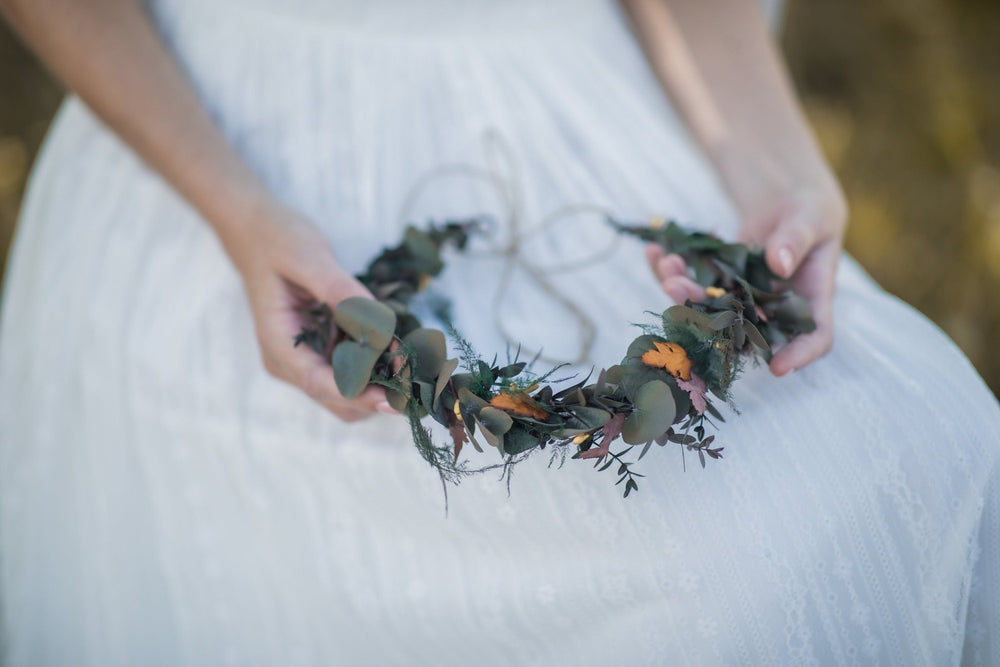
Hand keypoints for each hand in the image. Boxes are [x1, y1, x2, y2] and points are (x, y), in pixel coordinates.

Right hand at [222, 198, 396, 420]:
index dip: (357, 394)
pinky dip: (378, 371)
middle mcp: (290, 362)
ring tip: (415, 365)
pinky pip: (353, 374)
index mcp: (279, 343)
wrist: (259, 233)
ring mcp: (306, 359)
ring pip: (348, 395)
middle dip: (376, 395)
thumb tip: (376, 321)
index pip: (318, 383)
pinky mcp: (323, 351)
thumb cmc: (277, 241)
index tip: (393, 396)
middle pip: (337, 399)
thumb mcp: (308, 257)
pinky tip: (402, 353)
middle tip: (419, 379)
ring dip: (381, 387)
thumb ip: (339, 289)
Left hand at [646, 189, 845, 375]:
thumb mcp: (810, 220)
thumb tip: (779, 265)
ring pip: (711, 311)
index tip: (777, 368)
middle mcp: (773, 311)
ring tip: (667, 265)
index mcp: (810, 301)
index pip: (815, 339)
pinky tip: (655, 252)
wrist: (785, 209)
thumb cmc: (809, 216)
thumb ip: (795, 241)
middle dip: (707, 317)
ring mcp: (742, 302)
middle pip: (746, 330)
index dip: (799, 356)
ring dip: (684, 292)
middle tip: (677, 288)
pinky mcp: (720, 286)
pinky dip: (673, 270)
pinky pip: (695, 285)